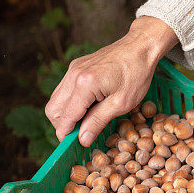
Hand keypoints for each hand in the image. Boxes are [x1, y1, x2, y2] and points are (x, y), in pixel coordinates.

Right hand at [45, 16, 177, 146]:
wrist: (141, 46)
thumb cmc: (136, 74)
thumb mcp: (121, 103)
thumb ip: (98, 121)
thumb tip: (82, 140)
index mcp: (84, 85)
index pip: (65, 117)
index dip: (66, 135)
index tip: (74, 146)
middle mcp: (73, 75)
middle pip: (53, 110)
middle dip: (63, 125)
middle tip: (82, 133)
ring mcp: (73, 69)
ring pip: (56, 100)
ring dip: (66, 114)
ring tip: (88, 120)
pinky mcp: (76, 66)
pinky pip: (64, 90)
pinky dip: (71, 102)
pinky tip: (89, 106)